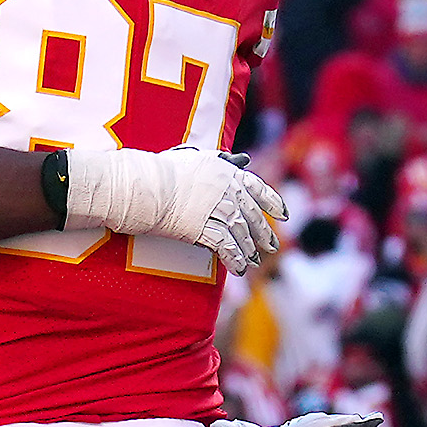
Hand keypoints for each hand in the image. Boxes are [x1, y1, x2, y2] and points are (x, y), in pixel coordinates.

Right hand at [66, 142, 289, 271]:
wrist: (143, 185)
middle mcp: (226, 189)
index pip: (258, 187)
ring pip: (241, 234)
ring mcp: (217, 209)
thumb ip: (220, 161)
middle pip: (252, 216)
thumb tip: (241, 159)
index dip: (273, 203)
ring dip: (249, 250)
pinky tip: (239, 269)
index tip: (283, 215)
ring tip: (253, 262)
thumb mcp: (195, 157)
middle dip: (263, 234)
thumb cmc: (161, 170)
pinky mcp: (205, 229)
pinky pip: (227, 248)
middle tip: (270, 248)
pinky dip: (235, 260)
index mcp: (226, 170)